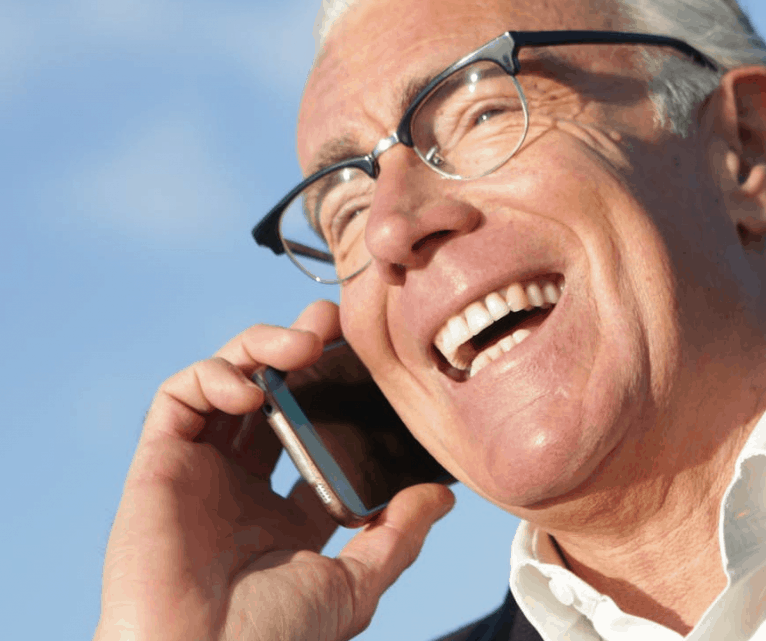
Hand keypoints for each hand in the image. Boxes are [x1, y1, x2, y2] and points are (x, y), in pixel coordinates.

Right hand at [94, 300, 454, 640]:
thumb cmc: (272, 639)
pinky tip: (252, 388)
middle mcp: (240, 483)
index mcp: (283, 512)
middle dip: (298, 349)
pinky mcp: (158, 463)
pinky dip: (214, 376)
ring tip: (302, 345)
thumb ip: (396, 535)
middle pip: (269, 393)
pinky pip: (178, 398)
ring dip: (261, 349)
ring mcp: (199, 470)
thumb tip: (440, 494)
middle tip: (333, 323)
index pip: (312, 430)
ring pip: (225, 381)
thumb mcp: (352, 585)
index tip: (368, 358)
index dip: (336, 390)